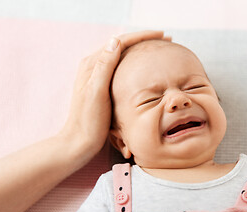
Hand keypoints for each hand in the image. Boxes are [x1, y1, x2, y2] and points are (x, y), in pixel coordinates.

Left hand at [59, 30, 169, 158]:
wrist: (80, 141)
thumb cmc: (89, 120)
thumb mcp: (97, 92)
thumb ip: (105, 66)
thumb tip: (116, 40)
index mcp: (92, 64)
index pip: (121, 41)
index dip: (143, 36)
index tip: (163, 35)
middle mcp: (94, 66)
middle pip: (122, 45)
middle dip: (144, 40)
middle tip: (166, 39)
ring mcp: (99, 76)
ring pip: (123, 55)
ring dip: (141, 50)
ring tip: (159, 49)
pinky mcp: (103, 86)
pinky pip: (122, 68)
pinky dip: (136, 63)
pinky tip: (146, 69)